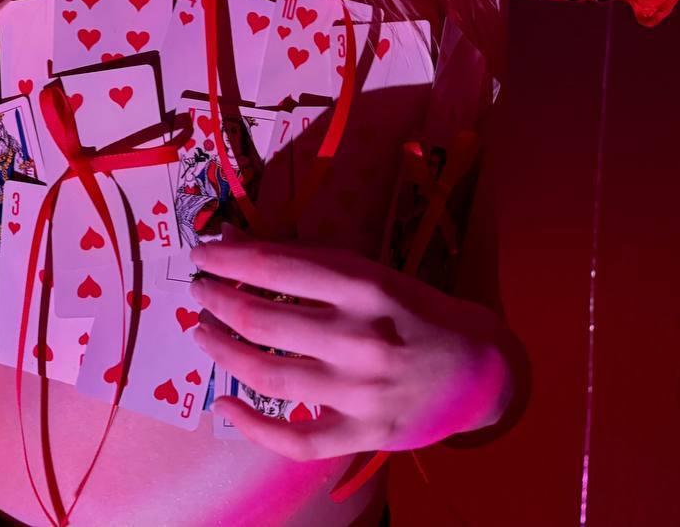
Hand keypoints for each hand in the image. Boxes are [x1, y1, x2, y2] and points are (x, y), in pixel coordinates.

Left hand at [189, 238, 519, 460]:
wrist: (480, 370)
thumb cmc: (414, 311)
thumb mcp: (367, 273)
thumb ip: (302, 262)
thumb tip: (231, 239)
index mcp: (364, 286)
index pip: (276, 268)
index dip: (227, 259)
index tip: (201, 254)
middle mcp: (361, 338)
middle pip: (261, 321)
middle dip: (216, 302)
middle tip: (199, 293)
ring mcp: (361, 391)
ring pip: (266, 376)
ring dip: (221, 351)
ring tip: (203, 333)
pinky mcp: (363, 433)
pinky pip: (295, 439)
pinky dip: (252, 425)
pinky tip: (224, 403)